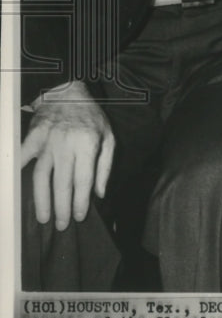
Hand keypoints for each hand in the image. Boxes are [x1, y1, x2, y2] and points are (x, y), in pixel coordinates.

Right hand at [21, 80, 113, 230]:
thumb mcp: (108, 137)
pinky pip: (23, 158)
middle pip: (62, 183)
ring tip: (43, 217)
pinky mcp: (33, 137)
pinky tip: (17, 190)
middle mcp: (67, 144)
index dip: (81, 201)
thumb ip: (105, 166)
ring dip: (42, 199)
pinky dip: (19, 173)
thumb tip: (100, 193)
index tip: (79, 216)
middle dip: (62, 207)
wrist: (67, 93)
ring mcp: (48, 141)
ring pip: (41, 176)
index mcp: (88, 144)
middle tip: (62, 225)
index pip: (84, 180)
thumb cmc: (91, 117)